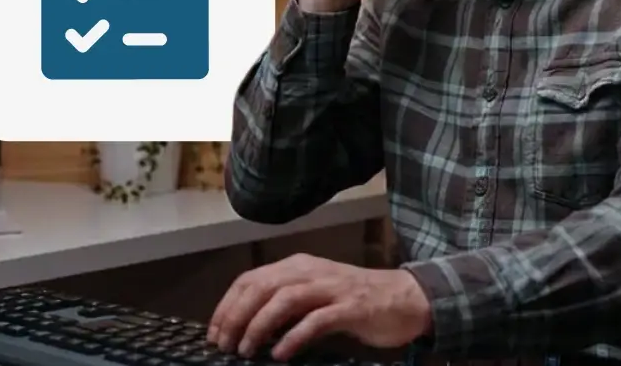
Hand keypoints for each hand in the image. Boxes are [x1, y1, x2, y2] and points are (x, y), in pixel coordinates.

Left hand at [207, 254, 432, 360]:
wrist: (405, 298)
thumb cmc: (356, 300)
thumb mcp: (315, 295)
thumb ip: (286, 305)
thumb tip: (248, 328)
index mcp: (297, 266)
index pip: (250, 279)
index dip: (227, 305)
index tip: (214, 332)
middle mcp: (310, 271)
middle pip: (262, 287)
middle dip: (237, 316)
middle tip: (224, 344)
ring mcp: (331, 288)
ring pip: (284, 300)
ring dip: (259, 325)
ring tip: (245, 349)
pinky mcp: (350, 307)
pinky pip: (315, 320)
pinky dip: (294, 336)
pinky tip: (280, 353)